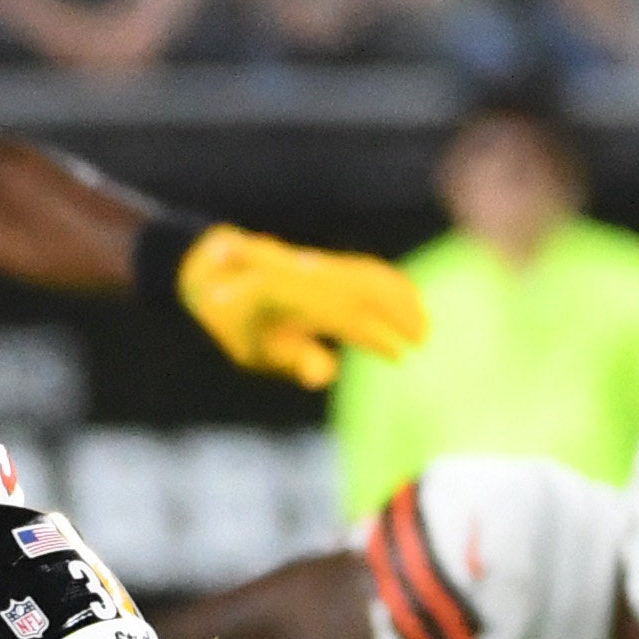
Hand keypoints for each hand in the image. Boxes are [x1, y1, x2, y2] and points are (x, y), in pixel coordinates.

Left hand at [179, 226, 431, 389]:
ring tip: (427, 326)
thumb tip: (326, 375)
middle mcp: (305, 274)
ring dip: (401, 297)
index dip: (375, 335)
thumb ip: (293, 362)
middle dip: (398, 312)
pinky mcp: (323, 263)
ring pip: (368, 274)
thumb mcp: (257, 353)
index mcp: (288, 297)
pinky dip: (392, 282)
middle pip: (363, 287)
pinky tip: (414, 301)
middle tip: (423, 342)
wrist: (212, 272)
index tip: (399, 356)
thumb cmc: (238, 325)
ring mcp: (315, 264)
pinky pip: (364, 268)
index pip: (343, 314)